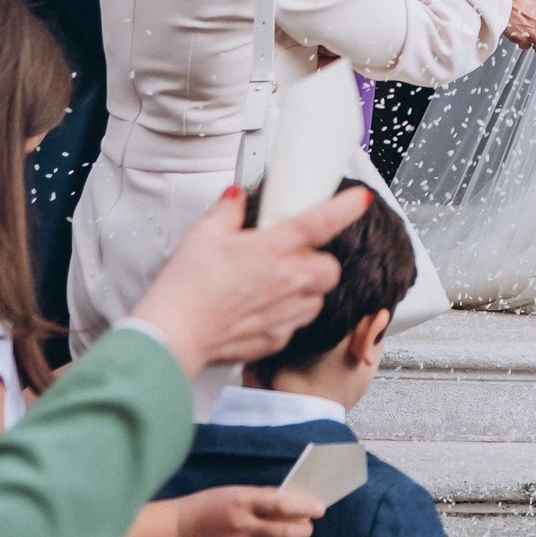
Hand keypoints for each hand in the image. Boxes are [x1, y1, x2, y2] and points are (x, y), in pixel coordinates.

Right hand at [129, 184, 373, 376]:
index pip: (324, 221)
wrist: (175, 332)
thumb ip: (228, 210)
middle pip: (330, 268)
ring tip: (276, 285)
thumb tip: (235, 198)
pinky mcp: (276, 338)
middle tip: (294, 257)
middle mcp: (289, 281)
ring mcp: (286, 312)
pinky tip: (262, 311)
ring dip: (305, 290)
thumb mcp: (204, 233)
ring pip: (317, 299)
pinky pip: (295, 325)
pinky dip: (286, 316)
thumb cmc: (188, 286)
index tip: (359, 200)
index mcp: (276, 248)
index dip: (347, 207)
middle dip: (319, 261)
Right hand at [176, 484, 319, 536]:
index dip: (305, 506)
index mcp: (242, 502)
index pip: (282, 504)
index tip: (320, 509)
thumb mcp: (234, 492)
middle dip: (303, 530)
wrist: (176, 532)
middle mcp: (240, 527)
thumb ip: (262, 497)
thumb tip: (292, 500)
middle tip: (307, 528)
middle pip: (285, 531)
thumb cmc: (209, 506)